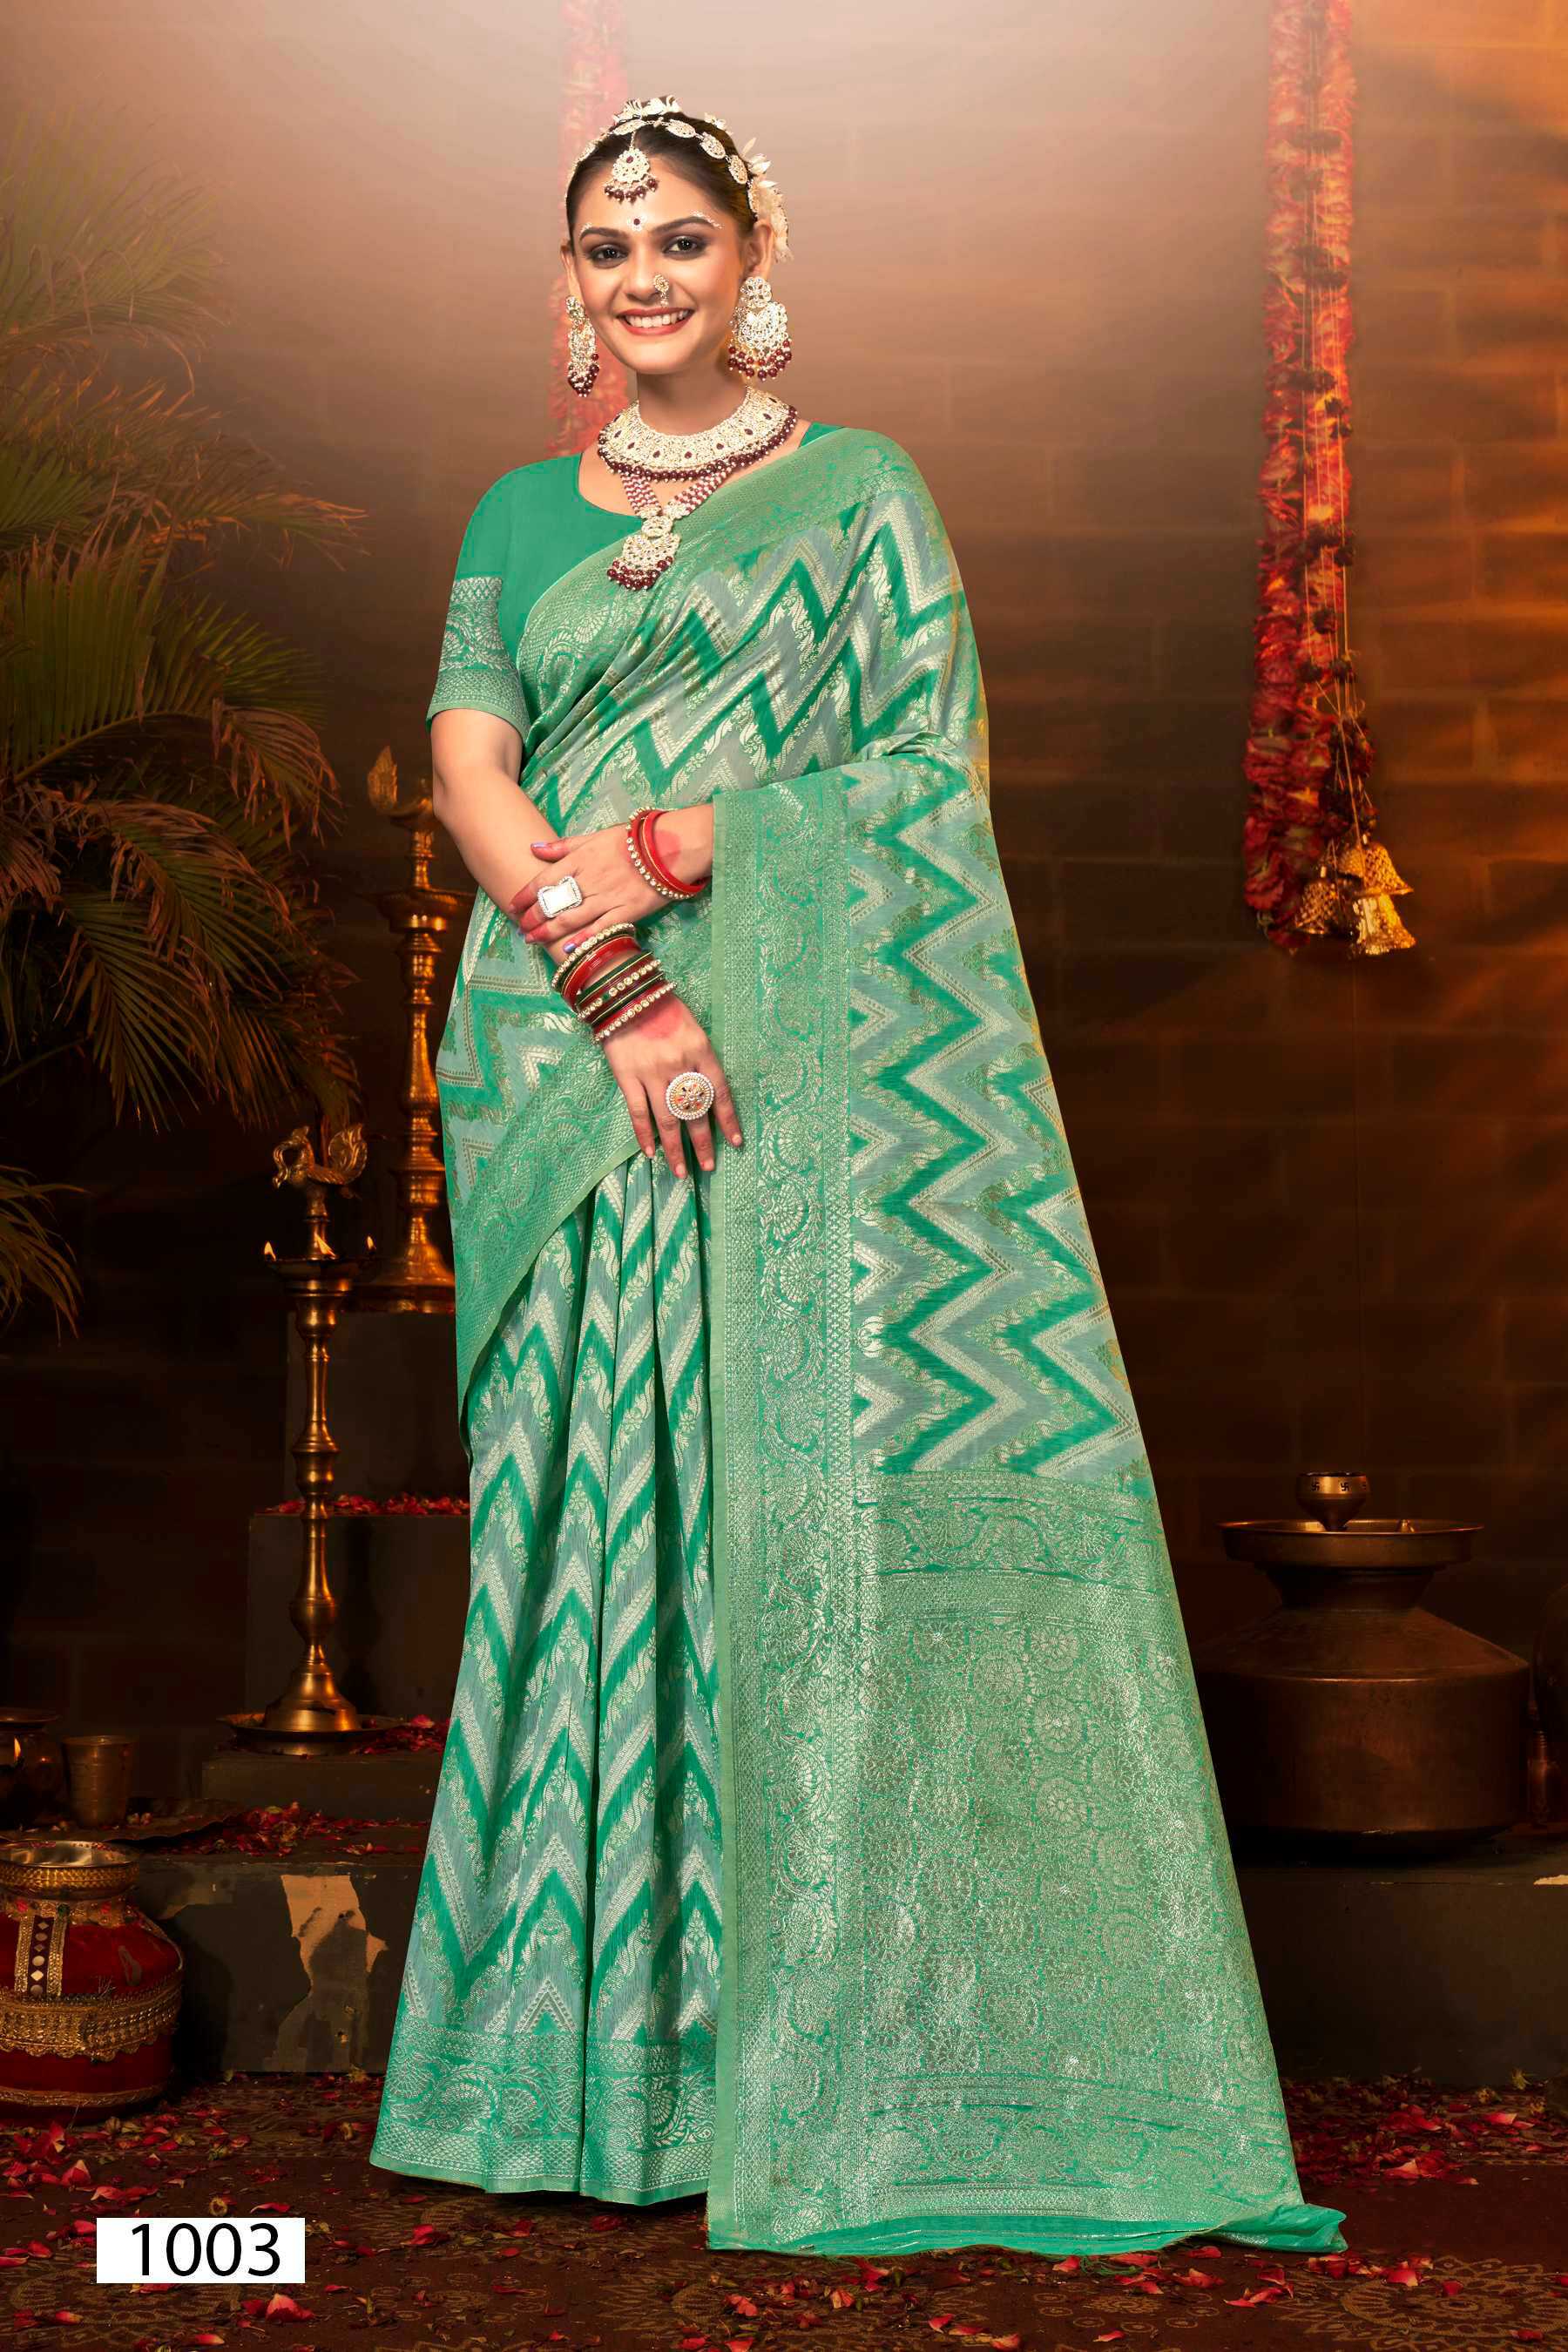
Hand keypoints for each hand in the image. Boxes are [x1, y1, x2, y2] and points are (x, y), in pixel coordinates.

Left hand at [512, 808, 713, 948]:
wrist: (669, 847)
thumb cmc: (632, 840)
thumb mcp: (594, 837)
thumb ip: (564, 846)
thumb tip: (533, 848)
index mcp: (581, 859)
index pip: (544, 879)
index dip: (525, 894)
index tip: (512, 906)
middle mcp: (590, 880)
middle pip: (554, 902)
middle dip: (533, 917)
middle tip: (521, 928)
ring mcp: (608, 897)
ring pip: (572, 918)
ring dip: (549, 931)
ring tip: (533, 940)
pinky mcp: (627, 911)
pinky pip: (601, 928)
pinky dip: (583, 938)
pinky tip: (567, 948)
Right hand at [598, 991, 741, 1178]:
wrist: (625, 993)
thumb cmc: (663, 1008)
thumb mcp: (693, 1028)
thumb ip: (700, 1059)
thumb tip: (704, 1095)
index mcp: (701, 1051)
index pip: (720, 1093)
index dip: (729, 1119)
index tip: (736, 1142)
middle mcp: (680, 1065)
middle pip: (696, 1112)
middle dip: (704, 1143)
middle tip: (709, 1166)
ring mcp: (652, 1073)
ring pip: (668, 1120)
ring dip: (676, 1149)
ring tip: (682, 1171)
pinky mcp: (628, 1076)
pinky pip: (639, 1112)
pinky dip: (645, 1135)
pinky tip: (652, 1152)